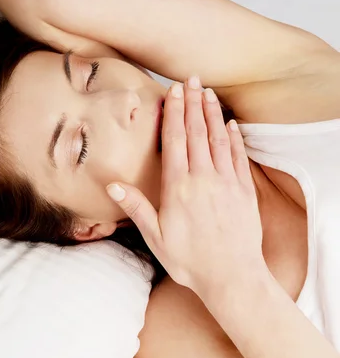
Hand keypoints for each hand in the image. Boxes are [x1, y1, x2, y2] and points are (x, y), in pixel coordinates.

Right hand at [106, 77, 266, 298]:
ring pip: (218, 139)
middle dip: (192, 103)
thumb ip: (136, 207)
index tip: (173, 91)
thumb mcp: (156, 237)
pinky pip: (238, 157)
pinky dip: (234, 137)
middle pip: (196, 132)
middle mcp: (203, 178)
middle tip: (191, 80)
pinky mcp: (245, 191)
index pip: (175, 140)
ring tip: (208, 93)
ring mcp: (227, 182)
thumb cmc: (190, 261)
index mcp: (179, 187)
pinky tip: (230, 124)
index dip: (174, 112)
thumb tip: (112, 184)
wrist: (232, 277)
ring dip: (212, 114)